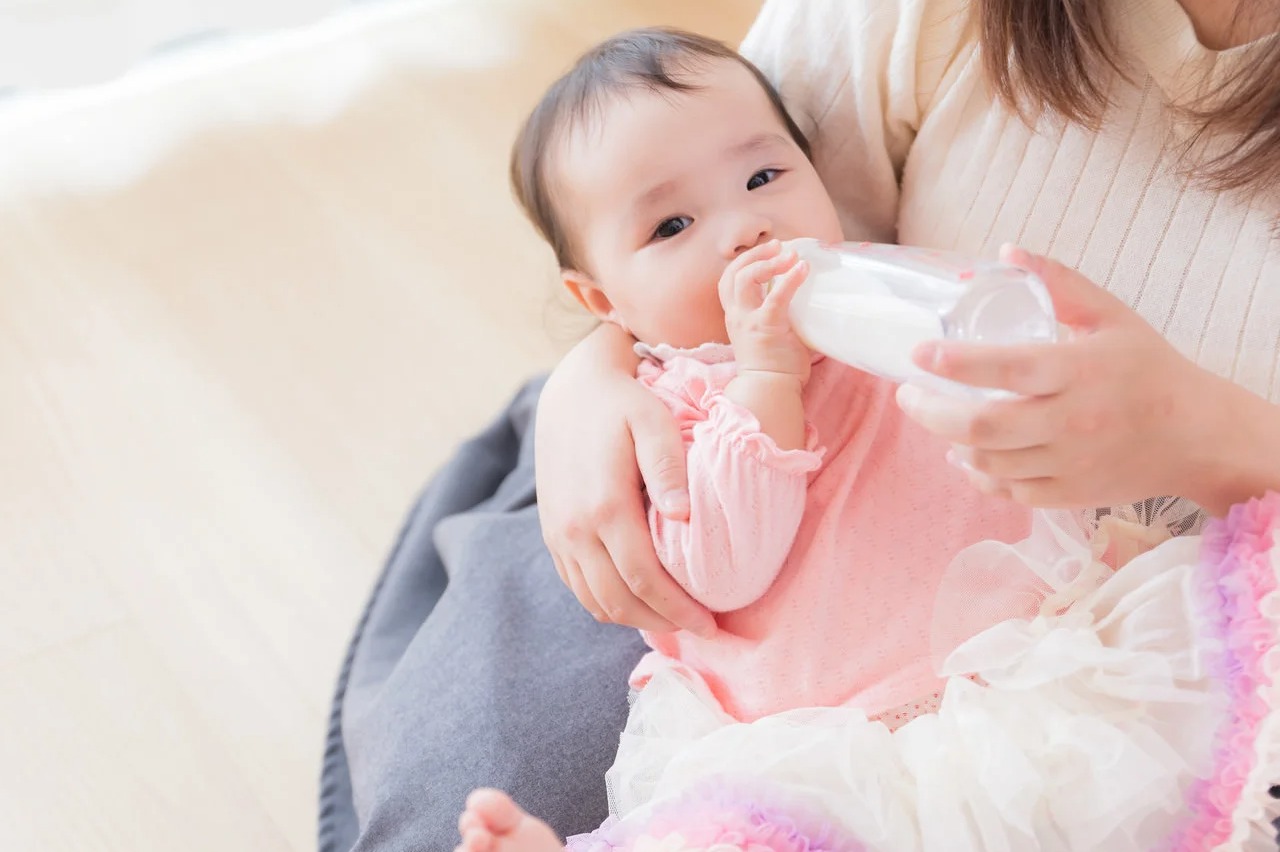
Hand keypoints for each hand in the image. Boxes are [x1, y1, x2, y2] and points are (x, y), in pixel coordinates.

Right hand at [535, 324, 716, 634]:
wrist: (572, 388)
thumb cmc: (623, 403)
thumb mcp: (653, 423)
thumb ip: (668, 469)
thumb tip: (684, 518)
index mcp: (604, 507)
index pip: (644, 580)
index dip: (678, 611)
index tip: (711, 625)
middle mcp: (575, 530)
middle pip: (619, 601)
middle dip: (662, 623)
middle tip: (701, 628)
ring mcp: (559, 534)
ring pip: (595, 601)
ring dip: (635, 619)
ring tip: (673, 618)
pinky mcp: (552, 533)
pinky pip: (578, 586)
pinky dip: (608, 602)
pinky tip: (639, 598)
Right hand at [719, 239, 811, 381]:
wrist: (770, 390)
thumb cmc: (776, 366)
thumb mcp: (770, 334)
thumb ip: (780, 315)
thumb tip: (810, 300)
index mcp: (736, 317)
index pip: (728, 281)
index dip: (744, 262)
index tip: (767, 252)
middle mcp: (737, 316)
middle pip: (732, 274)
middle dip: (754, 255)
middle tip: (777, 245)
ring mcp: (749, 321)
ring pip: (744, 279)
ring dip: (767, 262)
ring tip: (789, 254)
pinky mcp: (766, 327)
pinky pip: (775, 297)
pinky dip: (789, 279)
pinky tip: (802, 268)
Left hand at [893, 244, 1242, 510]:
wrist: (1198, 436)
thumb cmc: (1148, 369)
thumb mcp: (1111, 316)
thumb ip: (1060, 284)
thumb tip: (1007, 251)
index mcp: (1079, 372)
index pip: (1006, 369)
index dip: (955, 362)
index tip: (918, 353)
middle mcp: (1071, 423)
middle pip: (982, 427)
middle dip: (930, 412)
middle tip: (906, 393)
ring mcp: (1069, 465)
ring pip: (988, 461)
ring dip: (949, 440)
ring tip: (932, 415)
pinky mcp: (1069, 495)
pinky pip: (1008, 490)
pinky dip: (977, 474)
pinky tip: (963, 454)